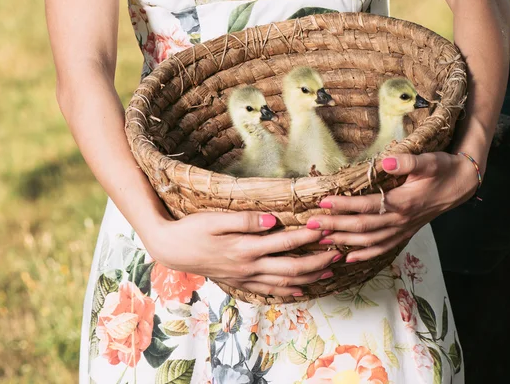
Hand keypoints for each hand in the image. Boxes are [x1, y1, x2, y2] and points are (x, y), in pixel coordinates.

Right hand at [145, 211, 342, 297]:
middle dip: (317, 261)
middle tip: (338, 253)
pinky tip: (299, 289)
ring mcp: (245, 277)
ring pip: (284, 282)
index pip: (284, 243)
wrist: (171, 249)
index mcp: (245, 248)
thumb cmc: (193, 229)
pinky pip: (269, 290)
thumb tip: (272, 220)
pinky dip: (287, 290)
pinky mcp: (240, 281)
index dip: (307, 236)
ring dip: (308, 277)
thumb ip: (245, 221)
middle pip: (291, 268)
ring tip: (328, 271)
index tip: (326, 228)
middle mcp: (249, 266)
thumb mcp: (216, 219)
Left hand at [305, 152, 479, 262]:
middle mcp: (400, 221)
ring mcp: (402, 230)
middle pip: (362, 227)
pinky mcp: (404, 233)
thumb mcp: (429, 161)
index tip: (323, 201)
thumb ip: (408, 162)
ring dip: (343, 241)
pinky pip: (381, 248)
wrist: (461, 185)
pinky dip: (363, 254)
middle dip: (334, 226)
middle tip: (309, 225)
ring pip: (368, 241)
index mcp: (403, 203)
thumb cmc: (442, 169)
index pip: (367, 206)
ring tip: (319, 240)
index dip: (344, 204)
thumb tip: (386, 162)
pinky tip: (347, 257)